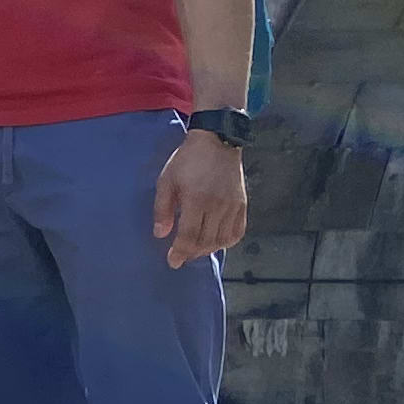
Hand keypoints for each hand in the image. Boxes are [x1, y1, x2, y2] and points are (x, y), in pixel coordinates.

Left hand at [153, 128, 248, 266]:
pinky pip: (237, 232)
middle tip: (181, 256)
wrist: (217, 141)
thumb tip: (160, 234)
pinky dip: (226, 242)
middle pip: (206, 241)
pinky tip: (215, 242)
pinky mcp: (242, 205)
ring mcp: (233, 206)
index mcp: (197, 199)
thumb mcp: (167, 180)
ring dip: (207, 250)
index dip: (180, 252)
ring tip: (194, 250)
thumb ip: (163, 209)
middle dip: (192, 253)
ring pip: (222, 240)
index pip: (190, 235)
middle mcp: (218, 206)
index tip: (172, 261)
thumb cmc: (187, 160)